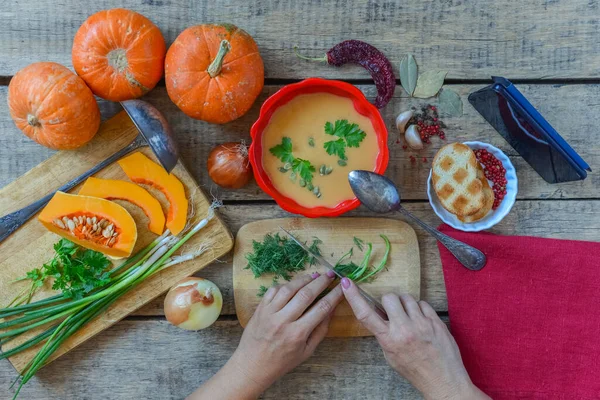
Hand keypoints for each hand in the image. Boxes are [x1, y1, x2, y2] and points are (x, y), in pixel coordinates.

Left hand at [189, 272, 342, 399]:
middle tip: (330, 274)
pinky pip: (273, 290)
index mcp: (298, 333)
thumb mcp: (307, 351)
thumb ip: (321, 330)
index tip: (341, 286)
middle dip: (321, 282)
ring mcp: (270, 313)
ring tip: (314, 275)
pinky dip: (285, 284)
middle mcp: (284, 320)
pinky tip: (294, 283)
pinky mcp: (260, 308)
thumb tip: (332, 309)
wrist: (252, 365)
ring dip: (304, 279)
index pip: (321, 308)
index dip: (334, 295)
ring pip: (289, 288)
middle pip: (306, 294)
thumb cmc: (283, 361)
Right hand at [340, 278, 489, 399]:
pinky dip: (420, 309)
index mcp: (389, 340)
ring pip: (407, 298)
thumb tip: (380, 314)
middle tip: (393, 311)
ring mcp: (421, 324)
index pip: (366, 314)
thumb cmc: (415, 369)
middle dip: (389, 301)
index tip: (346, 283)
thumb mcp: (391, 355)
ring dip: (405, 304)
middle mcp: (404, 329)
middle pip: (389, 297)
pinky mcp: (435, 321)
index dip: (354, 297)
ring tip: (410, 318)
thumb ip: (384, 334)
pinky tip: (422, 321)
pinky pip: (423, 303)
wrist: (443, 379)